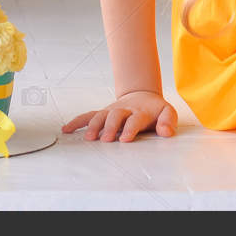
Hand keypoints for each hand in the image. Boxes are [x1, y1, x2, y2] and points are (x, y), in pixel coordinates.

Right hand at [61, 90, 177, 142]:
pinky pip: (88, 116)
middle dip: (109, 127)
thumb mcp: (167, 112)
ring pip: (100, 115)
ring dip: (93, 126)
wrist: (142, 96)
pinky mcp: (103, 113)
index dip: (130, 128)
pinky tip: (67, 129)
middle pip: (115, 116)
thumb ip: (168, 121)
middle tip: (105, 139)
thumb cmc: (154, 110)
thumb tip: (166, 132)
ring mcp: (111, 111)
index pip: (134, 119)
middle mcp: (123, 110)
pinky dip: (77, 121)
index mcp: (140, 112)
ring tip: (88, 138)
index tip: (125, 139)